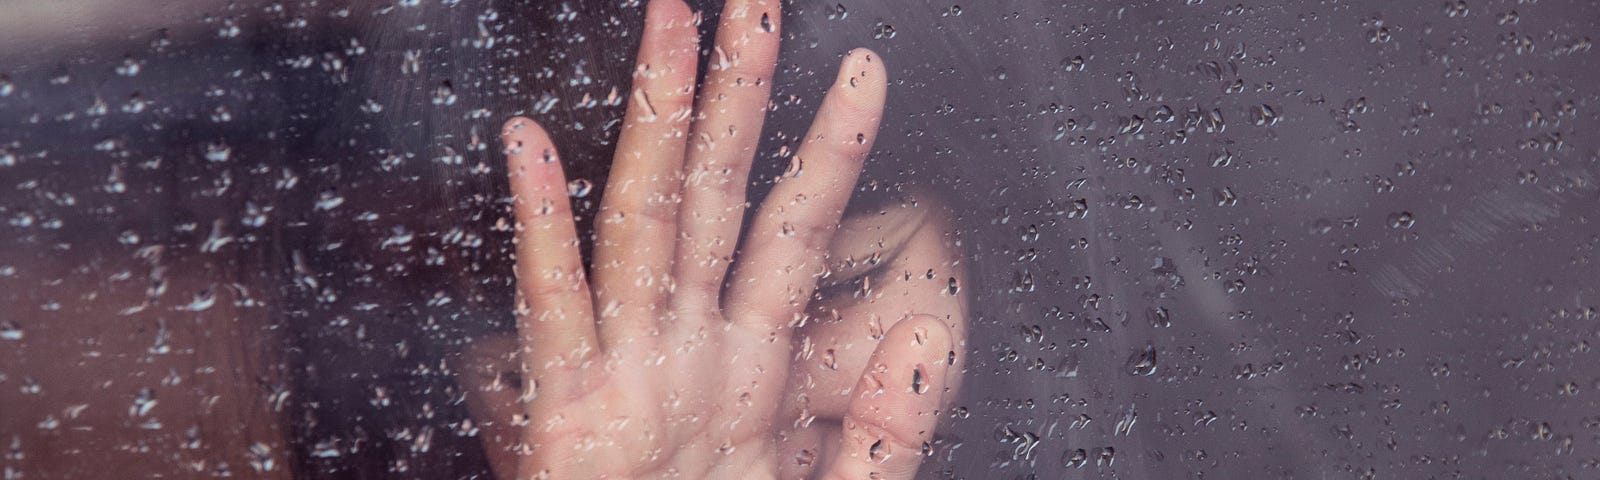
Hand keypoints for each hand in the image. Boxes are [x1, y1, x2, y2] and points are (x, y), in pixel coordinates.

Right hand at [455, 1, 966, 477]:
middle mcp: (685, 349)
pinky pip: (554, 309)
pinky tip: (529, 151)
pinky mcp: (564, 417)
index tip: (863, 73)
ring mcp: (625, 370)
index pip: (795, 232)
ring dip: (654, 123)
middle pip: (714, 194)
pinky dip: (539, 228)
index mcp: (747, 367)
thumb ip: (884, 426)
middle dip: (734, 93)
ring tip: (669, 29)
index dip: (829, 151)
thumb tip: (924, 334)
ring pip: (643, 220)